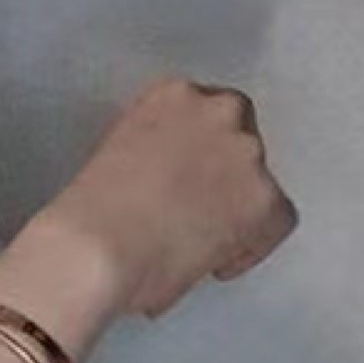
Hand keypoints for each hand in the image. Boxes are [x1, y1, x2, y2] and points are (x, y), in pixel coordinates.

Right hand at [35, 75, 299, 322]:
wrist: (93, 249)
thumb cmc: (86, 220)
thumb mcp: (115, 162)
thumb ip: (152, 161)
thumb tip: (167, 200)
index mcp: (171, 96)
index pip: (206, 115)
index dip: (200, 157)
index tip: (185, 184)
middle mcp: (216, 111)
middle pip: (239, 142)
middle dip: (222, 180)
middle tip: (196, 216)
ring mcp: (244, 151)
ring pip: (260, 182)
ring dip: (235, 212)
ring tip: (200, 247)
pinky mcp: (263, 196)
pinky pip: (278, 223)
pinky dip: (252, 247)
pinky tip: (216, 266)